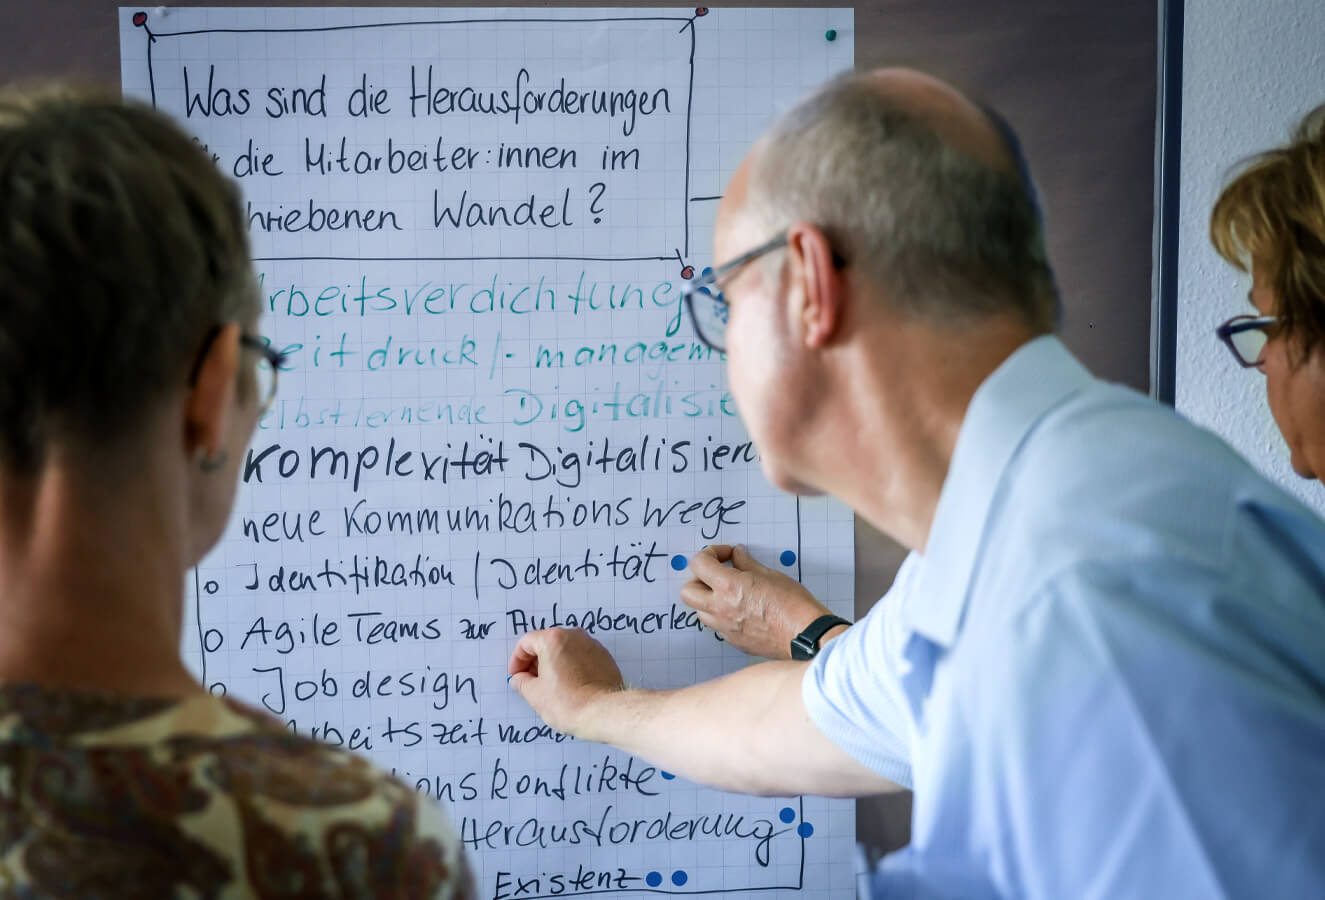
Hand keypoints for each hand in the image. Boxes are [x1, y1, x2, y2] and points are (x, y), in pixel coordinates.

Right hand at [508, 628, 626, 740]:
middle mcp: (574, 636)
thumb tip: (519, 679)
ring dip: (553, 663)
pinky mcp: (604, 657)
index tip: (516, 675)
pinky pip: (580, 656)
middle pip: (546, 643)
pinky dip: (571, 666)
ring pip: (565, 649)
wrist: (603, 712)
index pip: (527, 642)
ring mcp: (592, 645)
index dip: (517, 660)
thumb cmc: (569, 703)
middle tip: (529, 681)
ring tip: (549, 686)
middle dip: (535, 661)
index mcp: (554, 639)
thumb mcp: (535, 694)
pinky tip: (568, 685)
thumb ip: (522, 682)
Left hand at [682, 545, 837, 659]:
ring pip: (700, 611)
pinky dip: (721, 616)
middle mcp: (720, 608)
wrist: (804, 634)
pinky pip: (716, 626)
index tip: (725, 555)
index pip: (698, 564)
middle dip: (699, 579)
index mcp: (728, 586)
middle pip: (687, 591)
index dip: (709, 553)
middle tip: (718, 574)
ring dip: (708, 599)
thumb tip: (737, 555)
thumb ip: (747, 564)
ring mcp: (725, 627)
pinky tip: (740, 610)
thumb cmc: (792, 604)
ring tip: (729, 593)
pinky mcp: (733, 641)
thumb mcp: (770, 574)